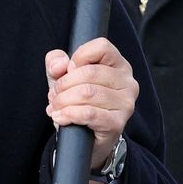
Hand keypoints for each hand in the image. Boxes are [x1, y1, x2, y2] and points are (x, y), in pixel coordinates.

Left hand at [46, 37, 137, 169]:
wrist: (86, 137)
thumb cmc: (79, 101)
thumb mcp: (63, 77)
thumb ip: (56, 63)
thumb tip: (59, 65)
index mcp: (118, 65)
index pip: (102, 47)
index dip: (78, 57)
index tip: (68, 70)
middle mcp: (128, 82)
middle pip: (90, 72)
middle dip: (64, 84)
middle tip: (55, 94)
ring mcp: (125, 104)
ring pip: (87, 93)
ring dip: (64, 100)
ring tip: (56, 106)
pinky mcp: (117, 123)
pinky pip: (88, 113)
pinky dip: (69, 114)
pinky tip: (60, 117)